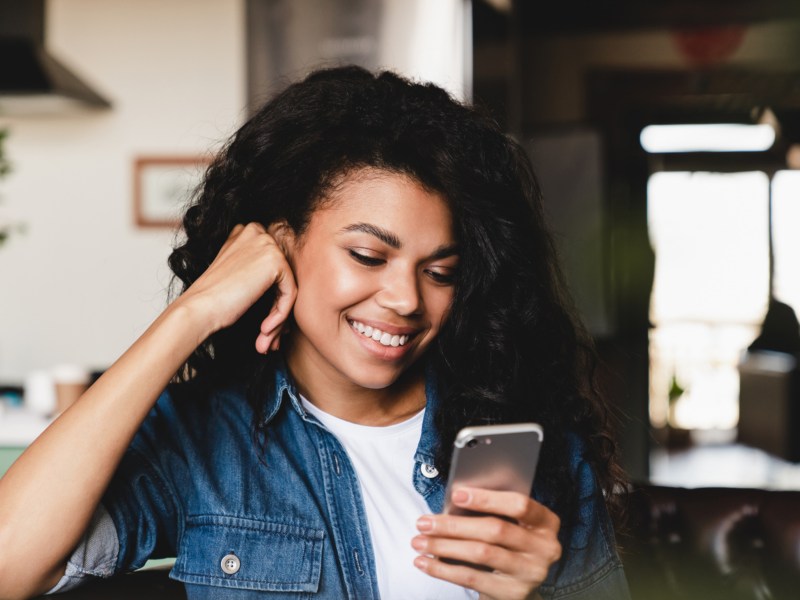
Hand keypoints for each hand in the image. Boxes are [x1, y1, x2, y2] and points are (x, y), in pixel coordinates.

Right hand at [177, 222, 296, 352]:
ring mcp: (266, 244)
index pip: (274, 266)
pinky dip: (281, 315)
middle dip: (277, 310)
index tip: (264, 324)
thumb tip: (284, 293)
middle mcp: (257, 233)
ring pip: (288, 287)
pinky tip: (264, 331)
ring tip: (266, 340)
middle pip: (282, 277)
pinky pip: (290, 293)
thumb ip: (258, 271)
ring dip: (279, 317)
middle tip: (268, 336)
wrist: (198, 308)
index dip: (272, 297)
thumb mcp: (236, 274)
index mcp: (246, 232)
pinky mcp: (275, 260)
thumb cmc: (212, 299)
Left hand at [411, 488, 560, 599]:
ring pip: (481, 553)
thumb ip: (492, 511)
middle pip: (495, 530)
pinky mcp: (513, 594)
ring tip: (419, 541)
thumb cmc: (508, 543)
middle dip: (454, 524)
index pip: (519, 505)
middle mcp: (544, 548)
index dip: (487, 499)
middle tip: (424, 522)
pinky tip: (425, 562)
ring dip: (444, 546)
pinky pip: (472, 579)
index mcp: (546, 522)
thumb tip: (452, 502)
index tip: (456, 495)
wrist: (521, 585)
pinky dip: (444, 570)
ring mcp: (530, 573)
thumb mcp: (511, 524)